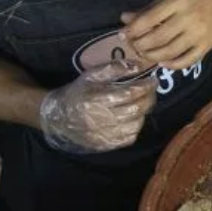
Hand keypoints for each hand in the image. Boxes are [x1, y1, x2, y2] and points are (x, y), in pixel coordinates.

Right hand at [38, 60, 157, 153]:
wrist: (58, 116)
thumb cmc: (78, 92)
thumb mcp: (92, 75)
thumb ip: (115, 68)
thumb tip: (139, 65)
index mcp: (97, 99)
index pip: (131, 93)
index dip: (146, 86)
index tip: (153, 80)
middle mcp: (102, 118)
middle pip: (136, 109)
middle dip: (149, 98)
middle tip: (152, 91)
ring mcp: (104, 134)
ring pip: (136, 124)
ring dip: (144, 113)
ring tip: (142, 103)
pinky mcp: (105, 144)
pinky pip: (129, 138)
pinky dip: (135, 127)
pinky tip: (132, 118)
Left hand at [120, 0, 211, 69]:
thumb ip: (147, 10)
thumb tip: (124, 19)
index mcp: (177, 2)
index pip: (149, 19)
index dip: (133, 30)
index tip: (124, 35)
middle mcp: (189, 17)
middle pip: (158, 38)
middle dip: (140, 45)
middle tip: (134, 46)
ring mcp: (199, 33)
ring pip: (170, 51)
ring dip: (152, 56)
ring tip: (144, 54)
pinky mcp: (207, 45)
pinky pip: (187, 60)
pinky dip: (172, 65)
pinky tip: (162, 62)